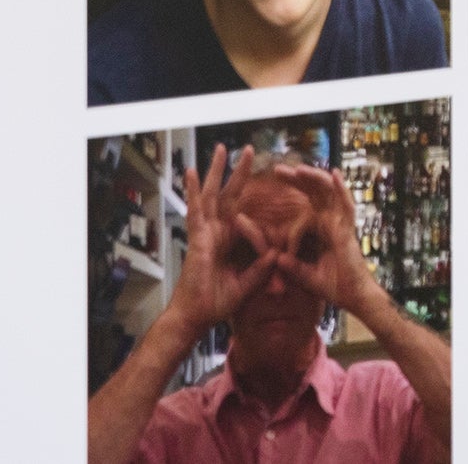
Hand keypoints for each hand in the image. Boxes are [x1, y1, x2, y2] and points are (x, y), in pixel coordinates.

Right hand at [162, 148, 276, 341]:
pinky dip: (192, 190)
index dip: (256, 201)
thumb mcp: (249, 283)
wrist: (196, 318)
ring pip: (211, 195)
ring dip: (216, 172)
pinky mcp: (196, 238)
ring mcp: (205, 233)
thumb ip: (261, 267)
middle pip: (228, 195)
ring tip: (221, 149)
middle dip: (238, 173)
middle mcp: (217, 232)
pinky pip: (195, 210)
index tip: (268, 182)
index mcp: (229, 241)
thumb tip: (276, 252)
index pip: (243, 211)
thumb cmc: (217, 303)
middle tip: (249, 150)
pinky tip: (191, 171)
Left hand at [263, 159, 385, 322]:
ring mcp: (342, 224)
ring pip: (330, 194)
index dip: (294, 190)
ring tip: (299, 169)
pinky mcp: (348, 231)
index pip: (307, 202)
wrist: (353, 298)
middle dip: (299, 180)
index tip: (275, 180)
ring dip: (316, 180)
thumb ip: (292, 266)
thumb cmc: (334, 286)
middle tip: (279, 169)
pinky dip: (341, 190)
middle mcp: (333, 222)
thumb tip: (276, 258)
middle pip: (317, 193)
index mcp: (322, 228)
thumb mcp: (305, 275)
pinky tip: (334, 174)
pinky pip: (346, 206)